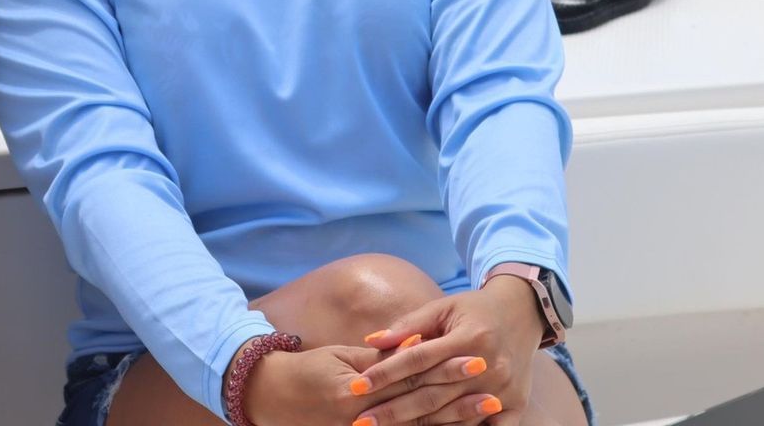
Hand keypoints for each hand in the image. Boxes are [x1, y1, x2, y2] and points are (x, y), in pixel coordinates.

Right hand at [239, 345, 494, 425]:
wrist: (270, 397)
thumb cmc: (306, 370)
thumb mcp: (340, 356)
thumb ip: (379, 356)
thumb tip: (417, 345)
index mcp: (355, 389)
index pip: (410, 376)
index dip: (445, 367)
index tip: (476, 357)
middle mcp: (361, 417)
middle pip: (420, 406)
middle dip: (459, 397)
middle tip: (493, 386)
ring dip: (453, 420)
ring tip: (487, 409)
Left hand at [357, 280, 547, 424]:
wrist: (524, 314)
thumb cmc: (474, 309)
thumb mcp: (443, 307)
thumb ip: (408, 325)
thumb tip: (371, 341)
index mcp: (469, 337)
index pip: (418, 359)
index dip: (385, 373)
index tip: (357, 386)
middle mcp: (489, 366)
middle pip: (432, 394)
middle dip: (393, 410)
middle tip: (362, 421)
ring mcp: (504, 390)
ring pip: (455, 416)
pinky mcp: (516, 406)